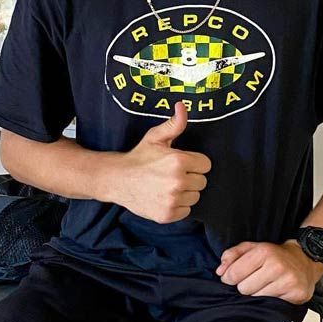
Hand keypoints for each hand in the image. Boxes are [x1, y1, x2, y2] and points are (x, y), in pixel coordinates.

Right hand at [111, 102, 211, 223]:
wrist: (117, 179)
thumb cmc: (139, 157)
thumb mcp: (156, 137)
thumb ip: (174, 124)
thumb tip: (182, 106)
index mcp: (179, 161)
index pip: (205, 165)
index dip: (194, 163)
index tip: (181, 163)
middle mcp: (177, 182)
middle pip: (202, 182)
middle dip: (190, 178)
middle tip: (172, 175)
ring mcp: (172, 200)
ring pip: (195, 197)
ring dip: (185, 193)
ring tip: (168, 186)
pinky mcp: (167, 215)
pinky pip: (186, 211)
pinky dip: (178, 206)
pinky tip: (165, 197)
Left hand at [216, 239, 322, 303]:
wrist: (305, 260)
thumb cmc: (274, 256)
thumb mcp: (252, 248)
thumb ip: (231, 255)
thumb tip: (219, 271)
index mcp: (264, 252)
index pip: (233, 275)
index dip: (229, 278)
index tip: (234, 278)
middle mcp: (277, 266)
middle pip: (244, 289)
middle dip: (245, 287)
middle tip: (254, 281)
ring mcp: (288, 281)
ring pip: (257, 299)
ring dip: (257, 295)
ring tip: (264, 287)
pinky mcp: (297, 294)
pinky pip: (272, 305)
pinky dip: (271, 301)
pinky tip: (275, 292)